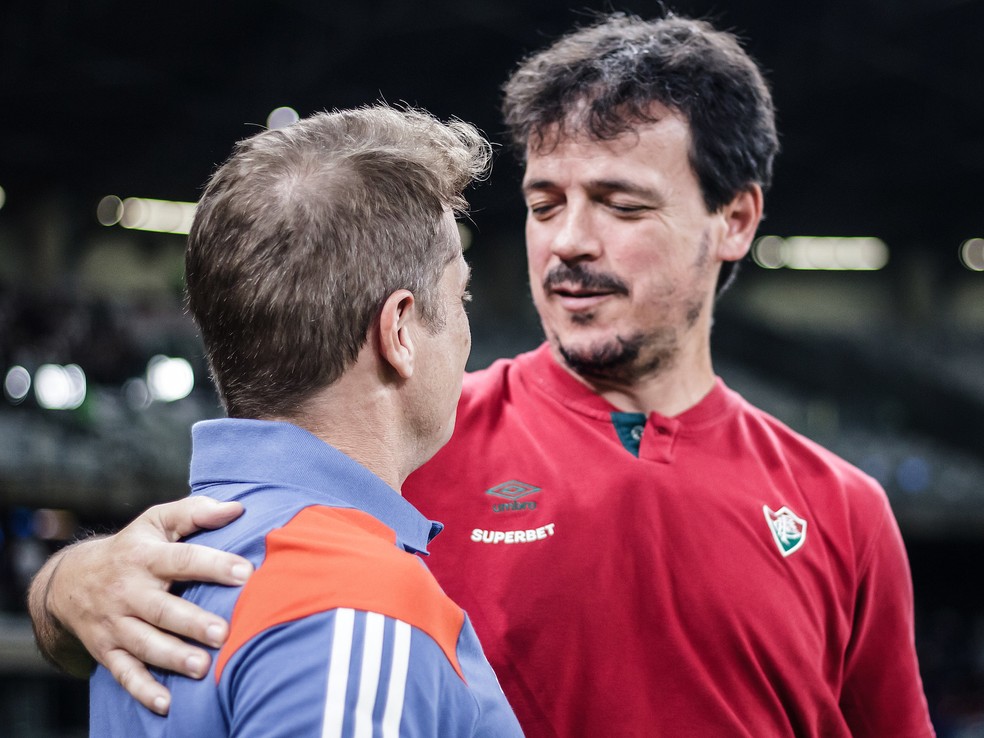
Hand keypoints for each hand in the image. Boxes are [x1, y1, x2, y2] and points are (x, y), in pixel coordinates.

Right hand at [35, 496, 252, 714]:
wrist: (71, 581)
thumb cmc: (132, 547)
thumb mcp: (156, 521)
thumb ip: (195, 512)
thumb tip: (237, 508)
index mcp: (145, 557)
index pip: (182, 559)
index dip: (213, 565)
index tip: (244, 573)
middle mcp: (129, 591)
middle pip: (162, 609)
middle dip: (191, 622)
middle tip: (223, 633)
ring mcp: (116, 624)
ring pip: (145, 644)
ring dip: (173, 657)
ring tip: (202, 668)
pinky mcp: (107, 650)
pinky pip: (123, 673)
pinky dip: (143, 689)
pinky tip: (166, 703)